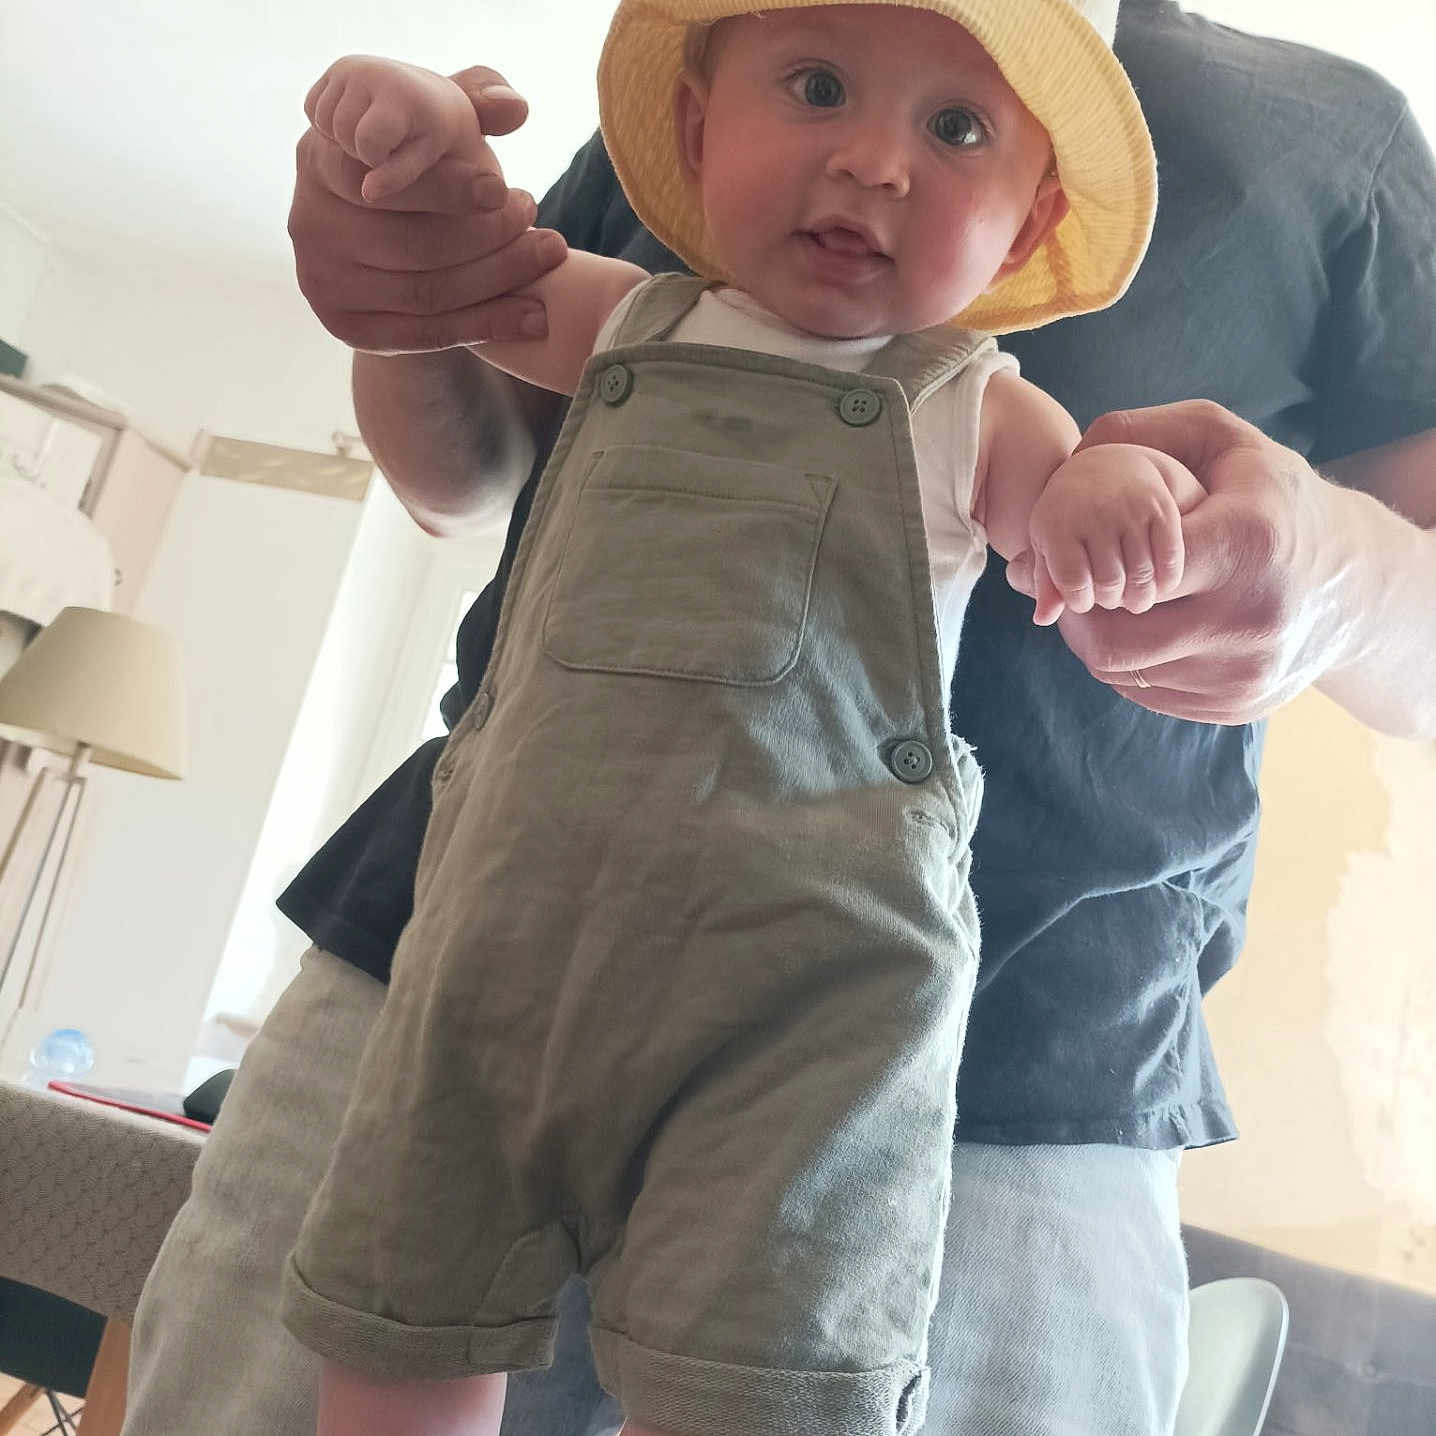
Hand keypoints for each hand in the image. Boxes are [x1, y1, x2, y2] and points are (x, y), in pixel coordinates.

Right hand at [289, 65, 567, 351]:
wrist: (393, 232)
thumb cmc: (425, 165)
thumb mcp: (442, 118)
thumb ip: (477, 97)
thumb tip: (514, 108)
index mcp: (322, 158)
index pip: (384, 179)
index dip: (447, 189)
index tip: (502, 189)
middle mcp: (310, 222)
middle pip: (414, 244)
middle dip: (489, 236)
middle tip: (535, 219)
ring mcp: (323, 280)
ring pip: (428, 292)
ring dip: (500, 278)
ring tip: (549, 255)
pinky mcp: (345, 326)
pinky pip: (427, 334)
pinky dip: (488, 325)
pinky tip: (536, 316)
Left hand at [1010, 400, 1349, 723]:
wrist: (1354, 585)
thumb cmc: (1269, 500)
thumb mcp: (1220, 441)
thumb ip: (1138, 433)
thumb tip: (1070, 462)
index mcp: (1246, 543)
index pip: (1129, 567)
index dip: (1089, 560)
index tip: (1082, 547)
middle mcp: (1249, 618)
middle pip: (1110, 639)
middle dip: (1078, 613)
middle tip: (1075, 586)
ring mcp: (1244, 672)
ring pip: (1120, 672)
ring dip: (1098, 639)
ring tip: (1106, 604)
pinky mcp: (1235, 706)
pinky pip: (1146, 694)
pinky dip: (1129, 666)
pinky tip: (1142, 630)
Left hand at [1022, 444, 1199, 624]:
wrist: (1105, 468)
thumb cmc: (1068, 518)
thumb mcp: (1047, 545)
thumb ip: (1045, 583)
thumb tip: (1043, 620)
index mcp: (1059, 526)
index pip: (1073, 584)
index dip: (1080, 601)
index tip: (1083, 599)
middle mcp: (1095, 515)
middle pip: (1110, 582)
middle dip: (1111, 600)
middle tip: (1111, 597)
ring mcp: (1130, 510)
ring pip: (1142, 575)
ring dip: (1139, 597)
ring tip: (1133, 598)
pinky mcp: (1162, 509)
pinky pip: (1170, 558)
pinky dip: (1167, 581)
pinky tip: (1158, 585)